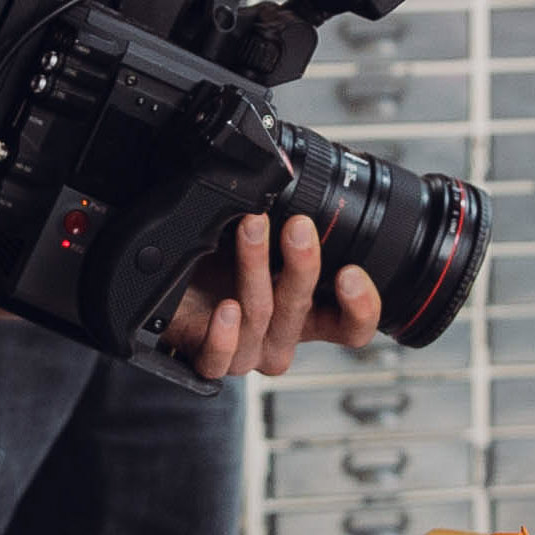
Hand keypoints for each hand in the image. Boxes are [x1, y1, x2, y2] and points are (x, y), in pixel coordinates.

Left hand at [167, 212, 378, 379]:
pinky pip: (218, 360)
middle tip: (298, 227)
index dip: (361, 307)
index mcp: (307, 314)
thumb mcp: (264, 241)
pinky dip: (223, 335)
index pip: (351, 326)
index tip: (350, 272)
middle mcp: (280, 336)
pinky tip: (225, 309)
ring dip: (256, 267)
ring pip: (259, 317)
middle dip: (303, 265)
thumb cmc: (220, 266)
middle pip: (302, 311)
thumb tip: (294, 175)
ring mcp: (245, 350)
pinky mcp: (206, 357)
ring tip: (251, 228)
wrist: (173, 290)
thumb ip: (287, 224)